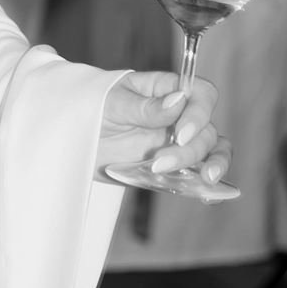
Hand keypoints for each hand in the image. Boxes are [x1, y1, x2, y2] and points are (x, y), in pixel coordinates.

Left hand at [97, 70, 231, 184]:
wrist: (72, 138)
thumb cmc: (90, 109)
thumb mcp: (113, 104)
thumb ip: (145, 107)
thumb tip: (179, 101)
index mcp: (164, 91)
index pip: (201, 94)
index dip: (199, 113)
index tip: (179, 134)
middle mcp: (177, 116)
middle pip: (206, 129)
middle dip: (189, 150)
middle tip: (158, 163)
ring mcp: (177, 142)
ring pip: (212, 150)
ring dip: (213, 164)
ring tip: (206, 180)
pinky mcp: (172, 167)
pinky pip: (199, 174)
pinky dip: (209, 185)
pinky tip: (209, 196)